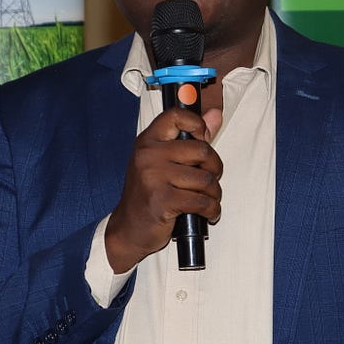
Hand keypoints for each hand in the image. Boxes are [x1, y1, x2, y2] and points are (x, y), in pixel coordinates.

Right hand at [104, 106, 222, 273]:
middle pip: (202, 150)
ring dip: (214, 194)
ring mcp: (154, 177)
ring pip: (205, 179)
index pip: (176, 116)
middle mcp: (148, 155)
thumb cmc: (148, 193)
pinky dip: (211, 209)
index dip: (197, 124)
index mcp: (148, 141)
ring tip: (207, 200)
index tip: (203, 138)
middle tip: (209, 179)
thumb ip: (191, 138)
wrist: (128, 228)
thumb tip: (215, 115)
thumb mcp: (163, 161)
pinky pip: (202, 201)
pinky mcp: (163, 200)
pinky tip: (207, 213)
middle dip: (214, 168)